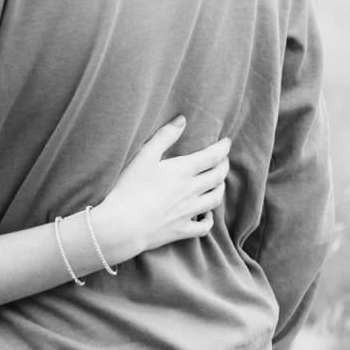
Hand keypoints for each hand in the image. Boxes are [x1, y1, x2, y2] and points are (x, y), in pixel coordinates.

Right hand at [90, 117, 229, 266]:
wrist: (123, 224)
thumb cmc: (130, 187)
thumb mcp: (144, 156)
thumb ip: (164, 136)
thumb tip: (182, 120)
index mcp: (183, 171)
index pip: (212, 157)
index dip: (223, 148)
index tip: (227, 142)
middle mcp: (191, 191)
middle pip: (217, 177)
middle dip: (224, 166)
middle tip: (224, 159)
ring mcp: (188, 212)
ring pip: (215, 199)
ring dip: (220, 188)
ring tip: (219, 182)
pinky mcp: (182, 230)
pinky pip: (204, 227)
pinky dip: (210, 220)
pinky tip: (207, 215)